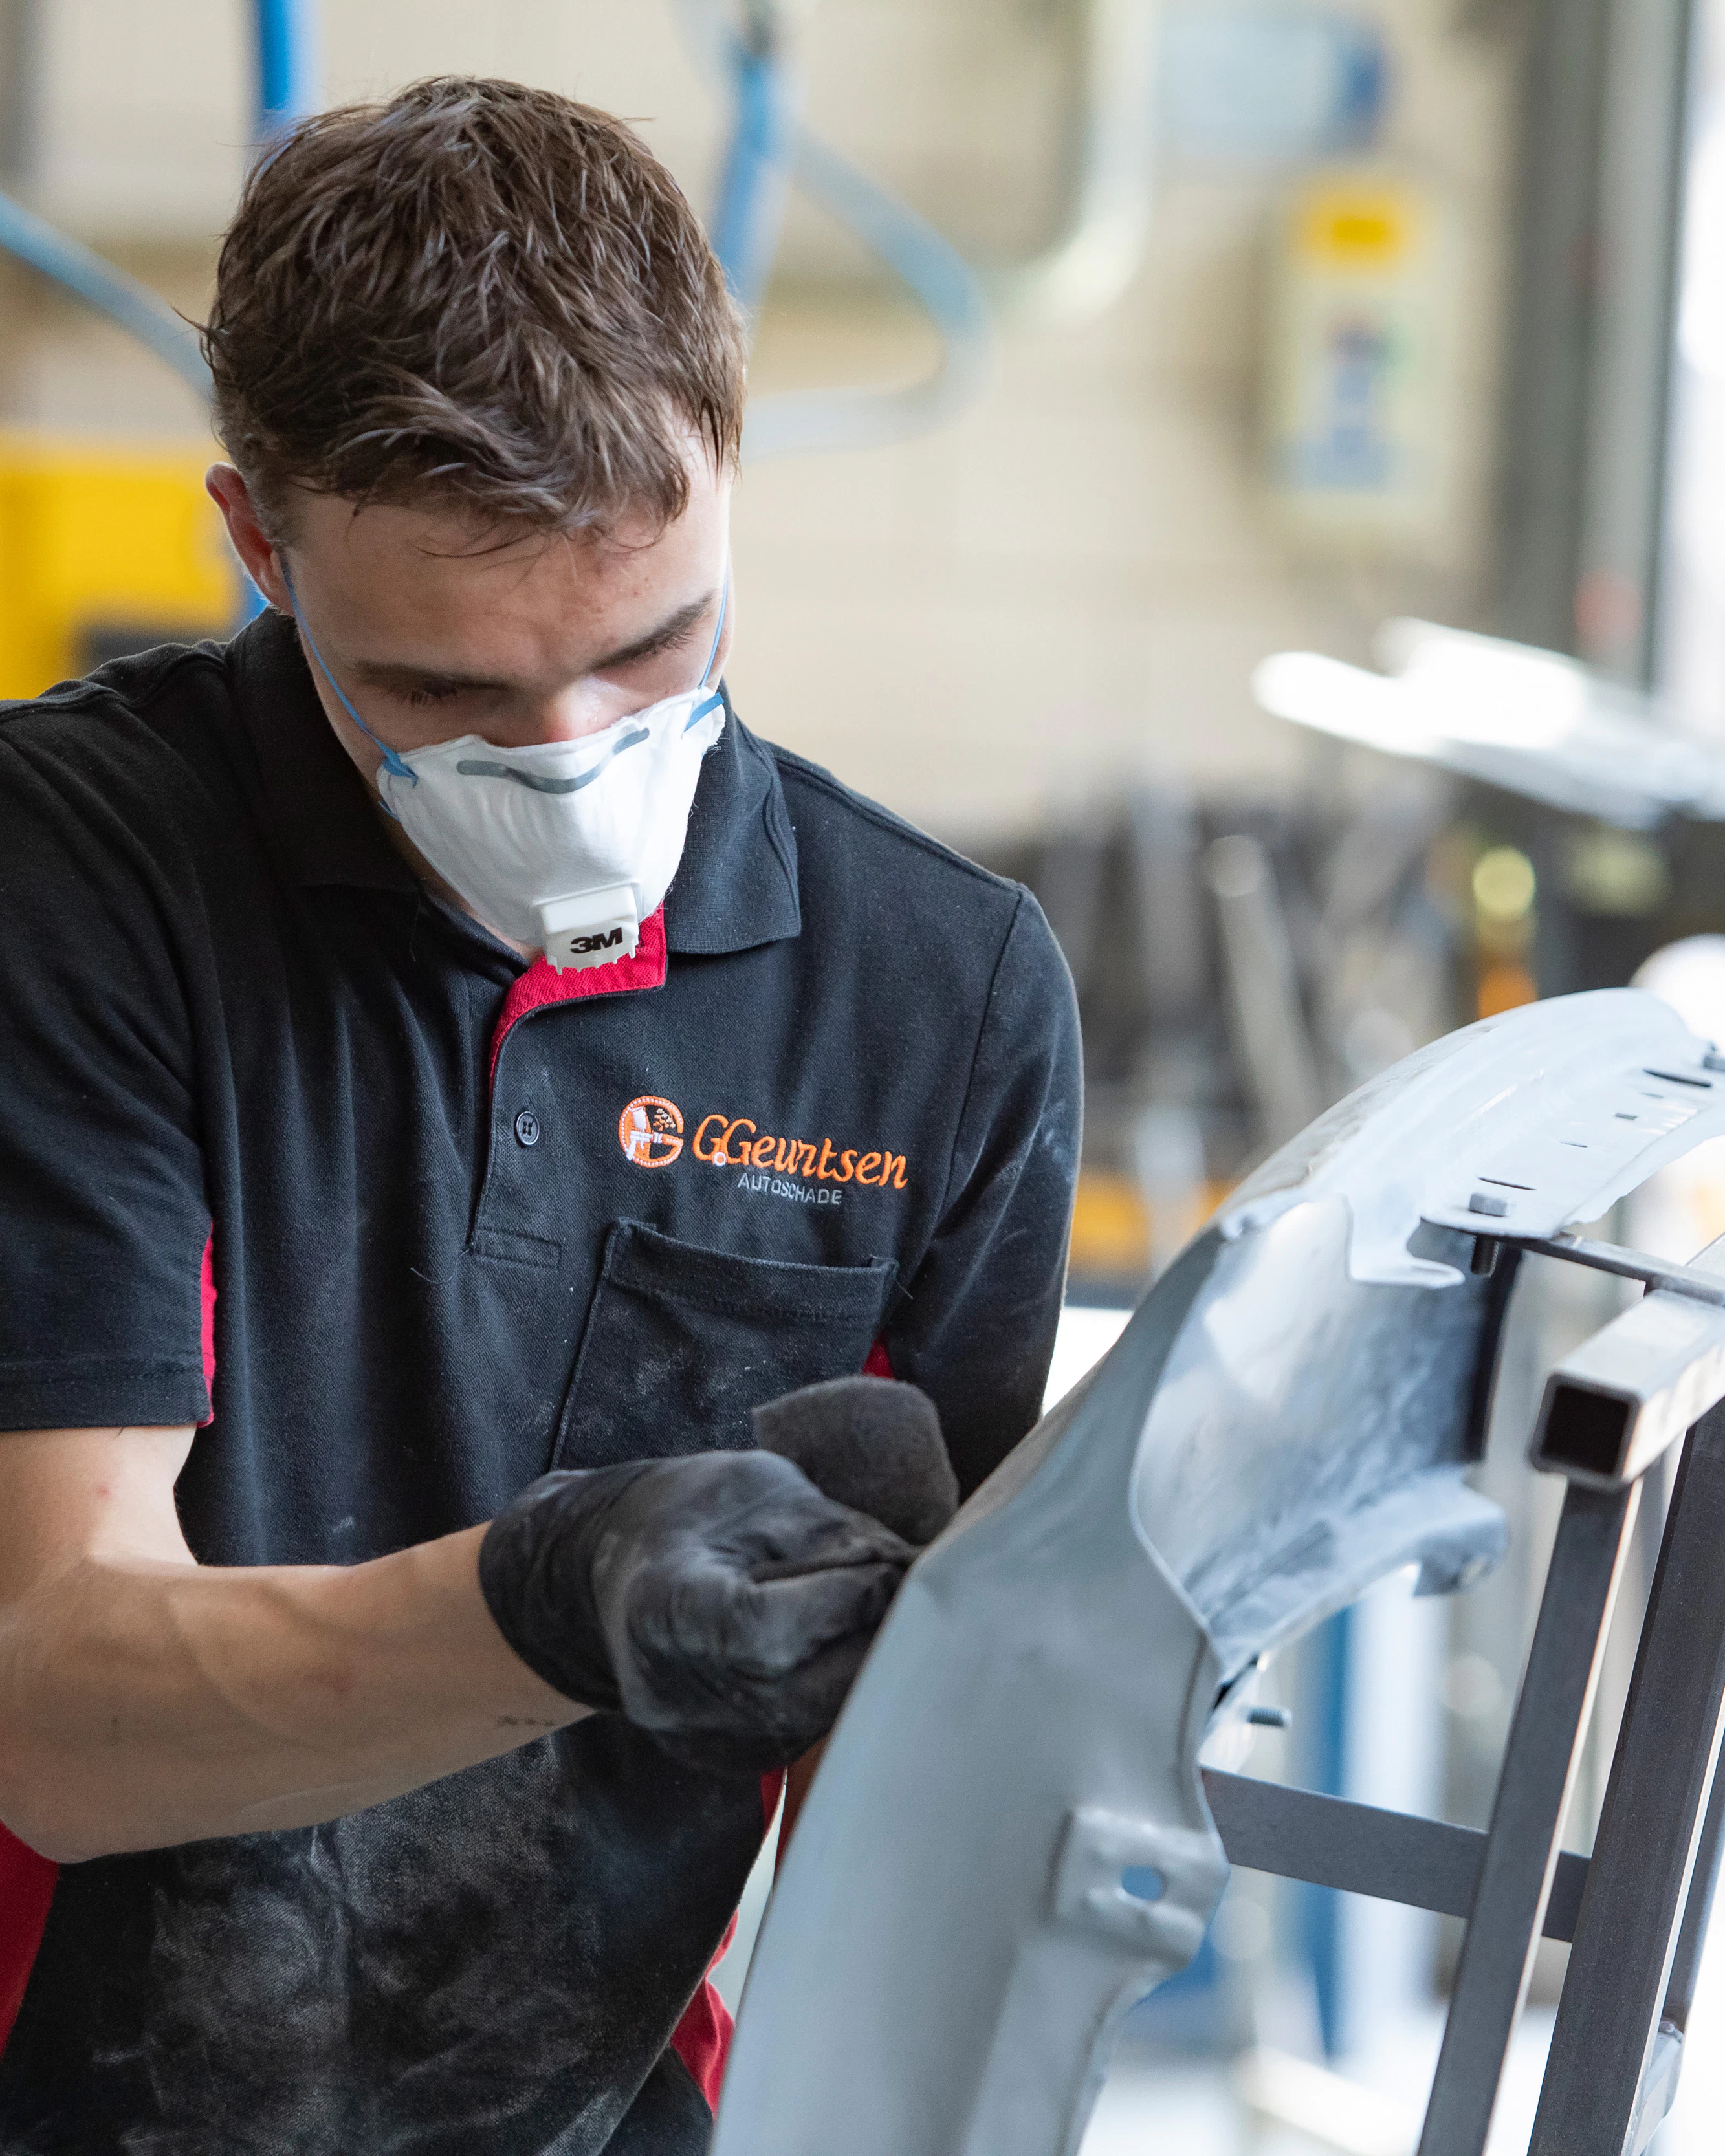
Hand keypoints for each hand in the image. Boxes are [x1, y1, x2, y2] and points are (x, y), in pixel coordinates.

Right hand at [477, 1450, 913, 1773]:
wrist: (618, 1567)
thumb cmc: (691, 1514)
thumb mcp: (757, 1488)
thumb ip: (832, 1534)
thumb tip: (911, 1573)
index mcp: (662, 1607)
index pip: (760, 1630)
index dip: (839, 1602)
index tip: (887, 1566)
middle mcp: (670, 1692)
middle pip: (801, 1690)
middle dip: (874, 1640)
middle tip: (912, 1593)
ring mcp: (697, 1739)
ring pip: (817, 1719)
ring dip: (867, 1668)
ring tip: (879, 1613)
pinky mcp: (729, 1760)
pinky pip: (807, 1732)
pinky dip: (841, 1690)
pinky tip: (848, 1646)